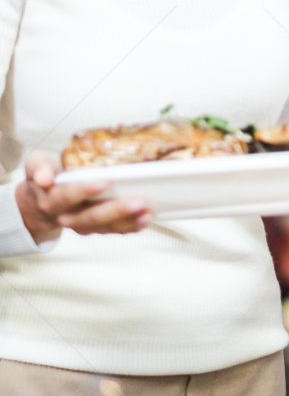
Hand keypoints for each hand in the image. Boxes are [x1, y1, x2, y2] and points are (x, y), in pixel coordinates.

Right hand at [15, 153, 151, 244]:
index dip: (85, 191)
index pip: (68, 196)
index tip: (105, 182)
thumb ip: (39, 167)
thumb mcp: (36, 165)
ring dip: (127, 221)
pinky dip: (130, 227)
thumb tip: (44, 177)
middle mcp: (67, 216)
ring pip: (104, 227)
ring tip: (146, 212)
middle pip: (90, 217)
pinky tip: (145, 219)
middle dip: (115, 210)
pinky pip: (113, 230)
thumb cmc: (46, 176)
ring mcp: (82, 225)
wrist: (41, 201)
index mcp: (52, 199)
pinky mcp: (96, 228)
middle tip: (138, 200)